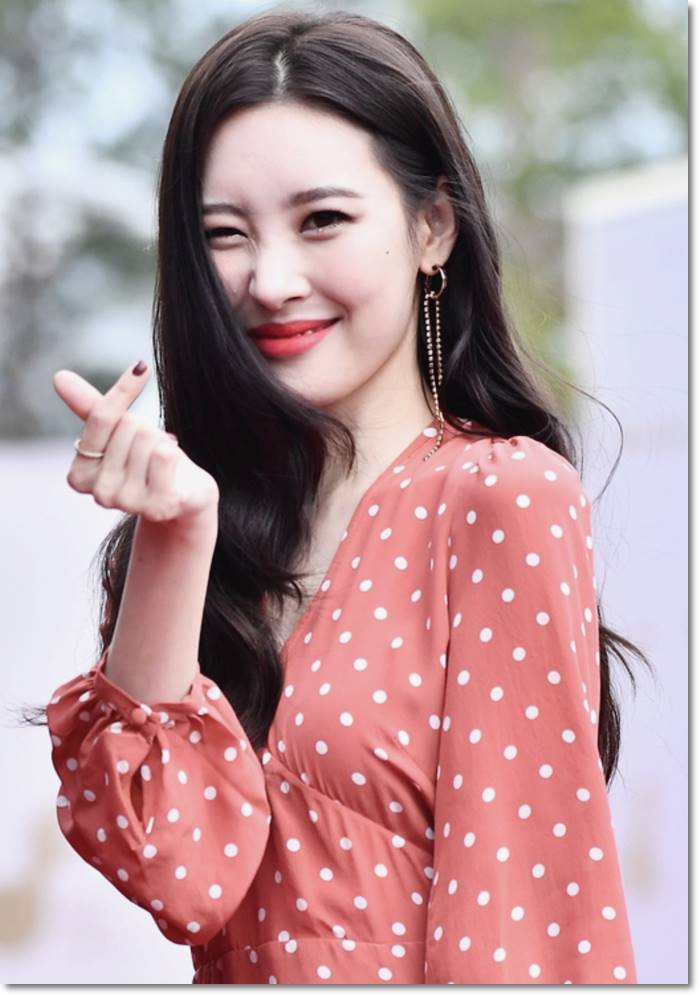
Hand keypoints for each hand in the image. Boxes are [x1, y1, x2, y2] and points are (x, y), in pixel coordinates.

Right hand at [54, 361, 219, 524]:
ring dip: (162, 443)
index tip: (141, 368)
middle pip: (129, 427)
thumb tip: (59, 377)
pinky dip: (175, 454)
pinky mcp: (158, 507)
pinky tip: (174, 473)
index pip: (100, 417)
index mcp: (79, 475)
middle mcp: (99, 493)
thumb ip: (91, 408)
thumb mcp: (118, 432)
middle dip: (146, 431)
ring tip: (162, 463)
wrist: (185, 496)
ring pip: (148, 440)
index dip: (124, 390)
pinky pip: (165, 456)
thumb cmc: (147, 460)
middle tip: (151, 450)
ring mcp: (128, 503)